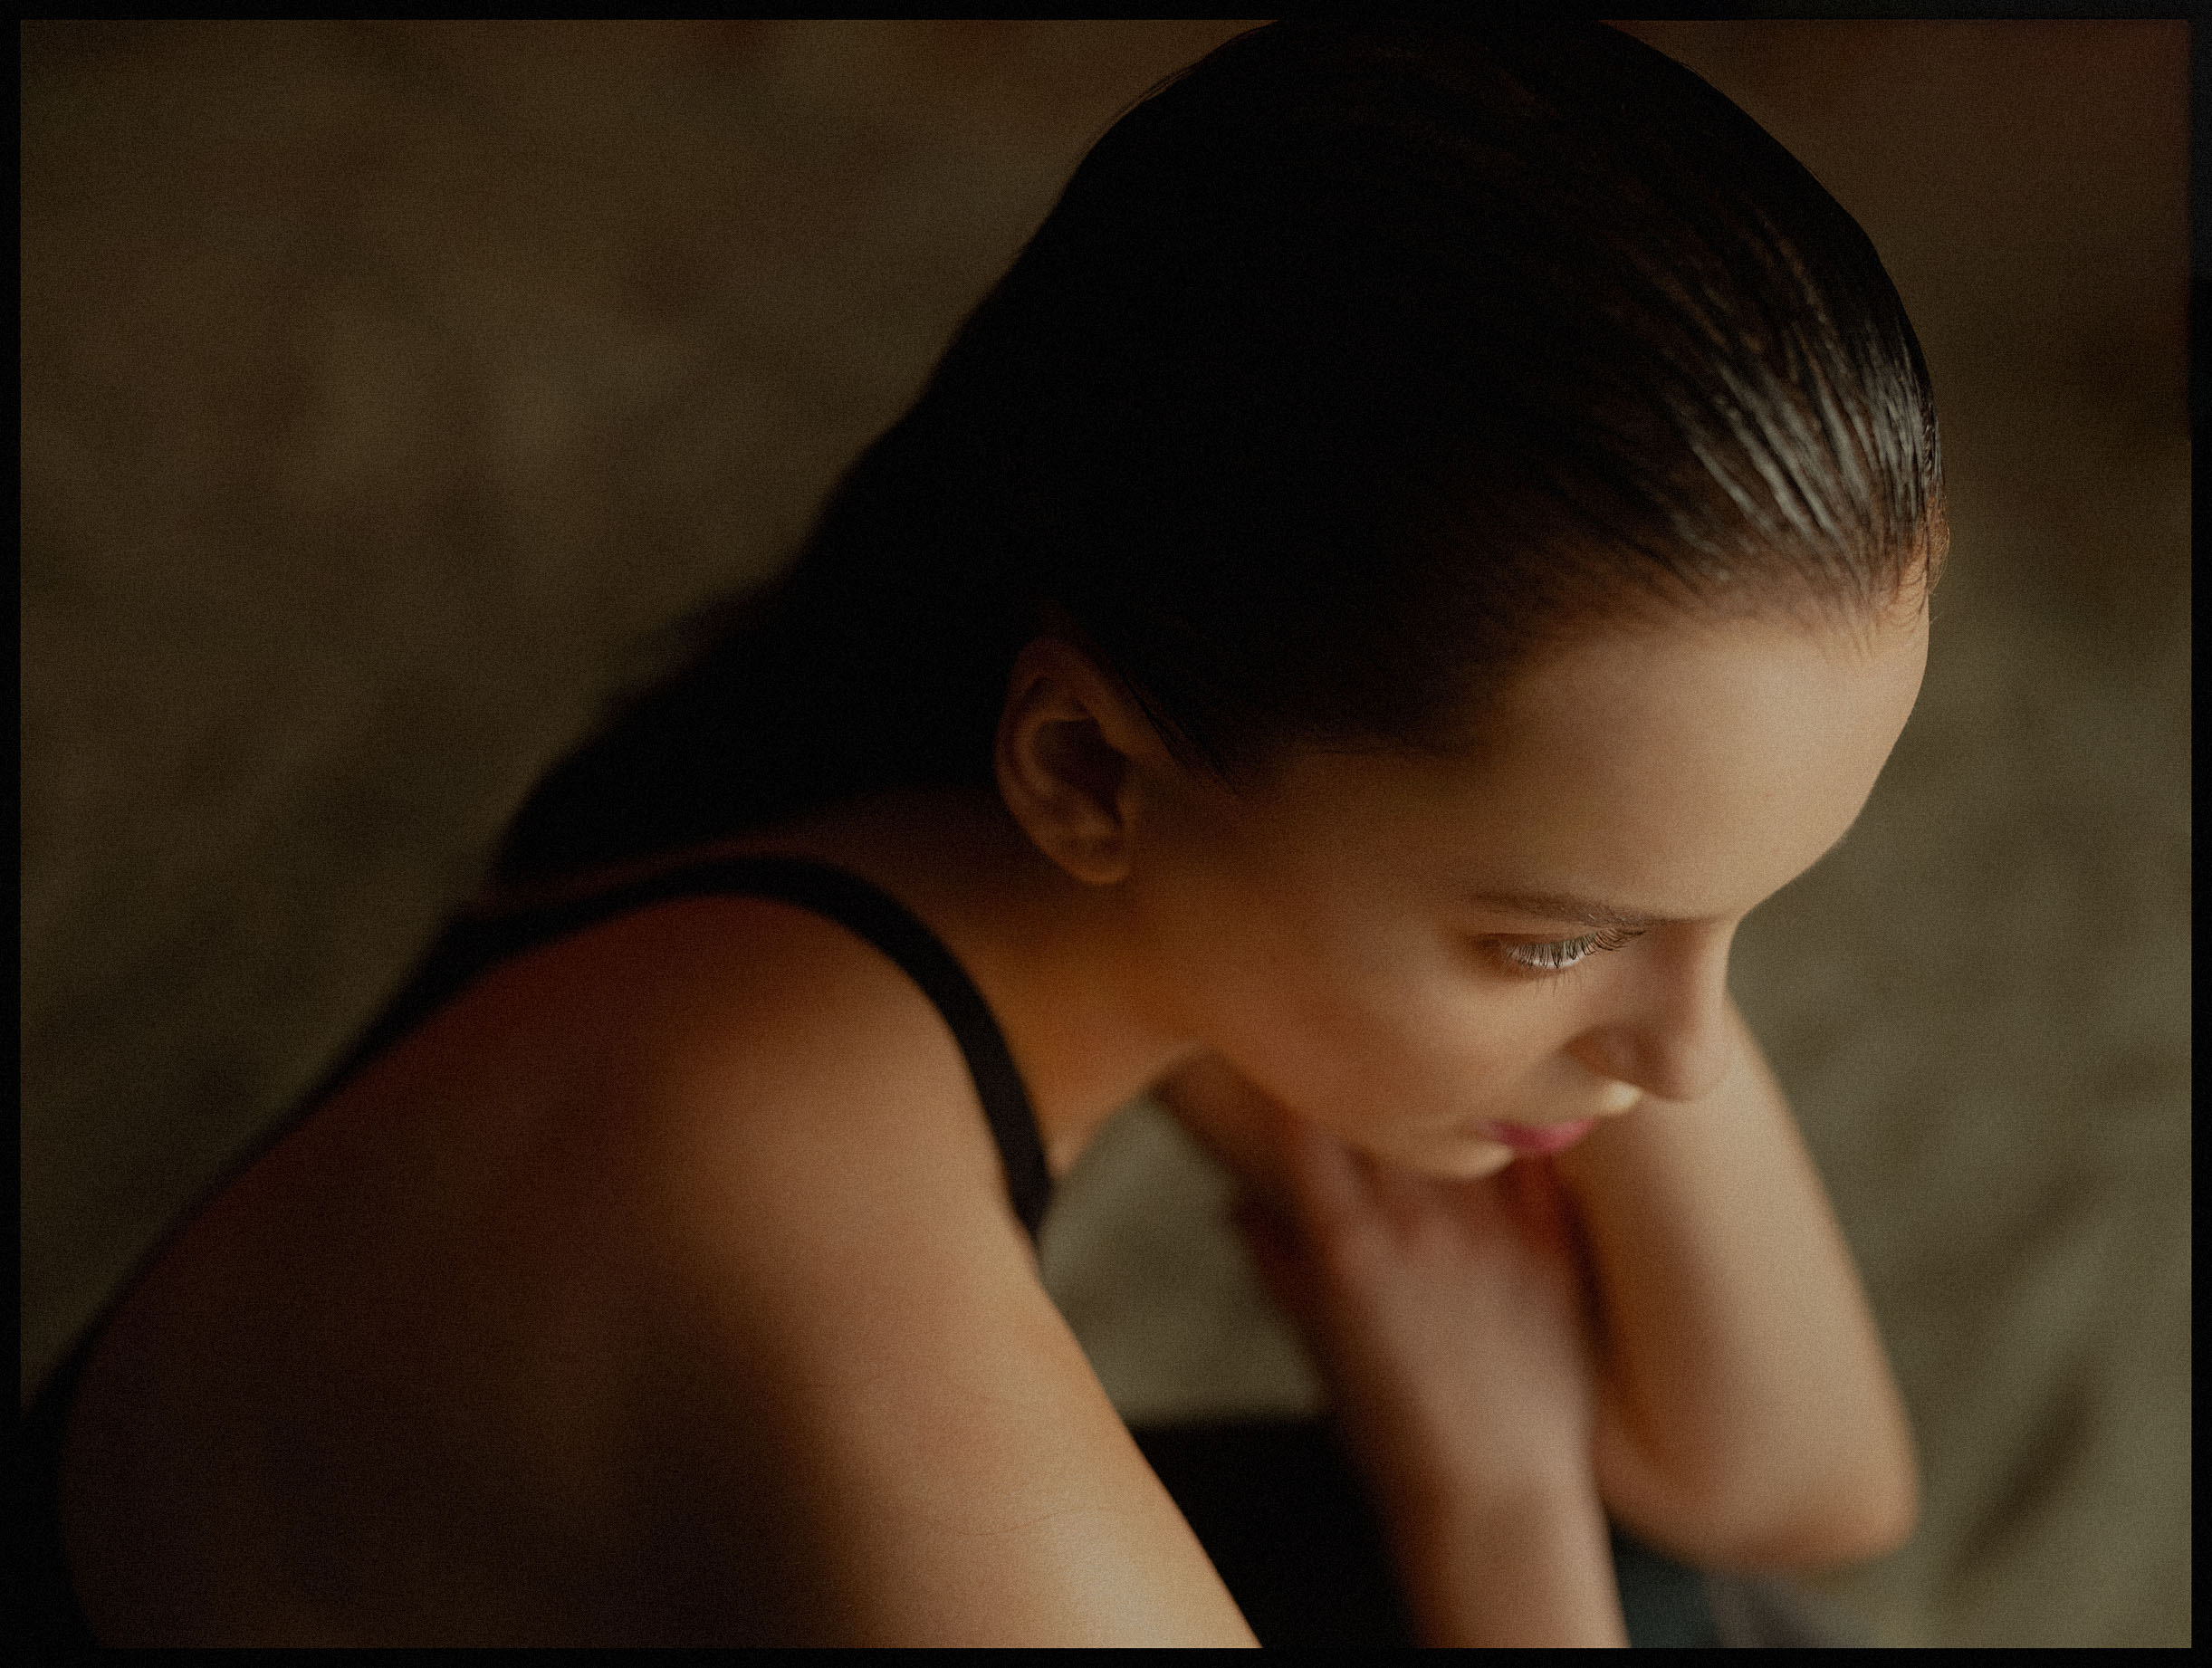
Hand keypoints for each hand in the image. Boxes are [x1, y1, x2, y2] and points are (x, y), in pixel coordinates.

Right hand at [1156, 1056, 1606, 1526]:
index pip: (1306, 1120)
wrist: (1495, 1502)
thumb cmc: (1391, 1433)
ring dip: (1451, 1066)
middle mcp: (1416, 1226)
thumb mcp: (1316, 1345)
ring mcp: (1493, 1233)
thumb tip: (1232, 1204)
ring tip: (1444, 1027)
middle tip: (1362, 1007)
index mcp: (1345, 1247)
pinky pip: (1542, 1152)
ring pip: (1467, 1108)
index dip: (1295, 1065)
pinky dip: (1526, 1114)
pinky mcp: (1555, 1248)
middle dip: (1370, 1052)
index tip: (1293, 1029)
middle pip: (1388, 1101)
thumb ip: (1276, 1263)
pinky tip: (1524, 1076)